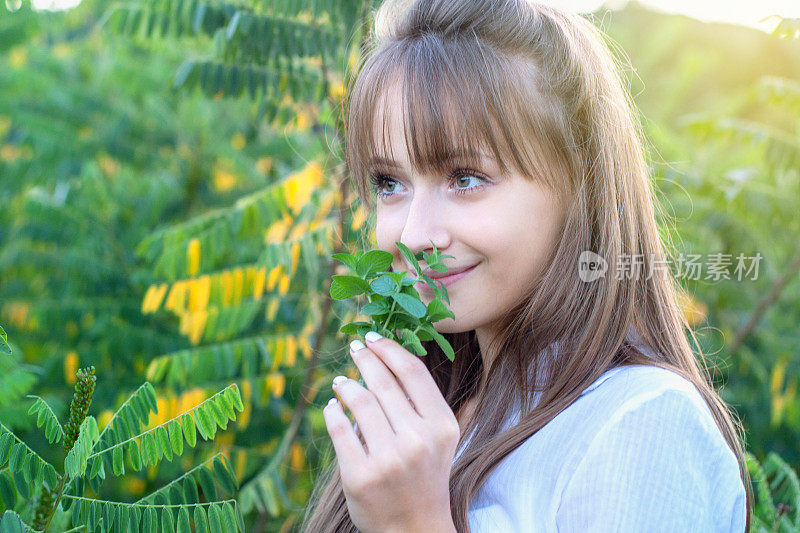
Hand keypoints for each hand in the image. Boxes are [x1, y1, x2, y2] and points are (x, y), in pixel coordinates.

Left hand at [323, 331, 459, 532]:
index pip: (413, 373)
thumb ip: (422, 401)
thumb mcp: (439, 438)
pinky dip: (332, 411)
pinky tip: (332, 405)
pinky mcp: (359, 476)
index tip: (373, 337)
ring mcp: (388, 460)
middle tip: (355, 347)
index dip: (390, 348)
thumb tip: (390, 354)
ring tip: (342, 380)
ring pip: (359, 402)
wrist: (414, 528)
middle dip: (365, 358)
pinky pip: (339, 430)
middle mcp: (417, 441)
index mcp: (442, 426)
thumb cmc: (424, 475)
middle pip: (383, 383)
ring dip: (346, 384)